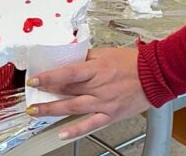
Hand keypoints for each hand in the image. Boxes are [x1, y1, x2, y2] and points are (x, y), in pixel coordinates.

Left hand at [27, 47, 147, 140]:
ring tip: (37, 112)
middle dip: (47, 93)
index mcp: (97, 68)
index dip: (49, 77)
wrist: (155, 75)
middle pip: (67, 90)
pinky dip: (75, 130)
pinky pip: (90, 124)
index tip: (34, 80)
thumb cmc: (133, 62)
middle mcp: (98, 86)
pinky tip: (62, 133)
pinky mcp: (110, 114)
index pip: (67, 73)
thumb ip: (87, 56)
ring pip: (73, 107)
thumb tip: (70, 56)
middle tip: (31, 96)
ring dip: (53, 110)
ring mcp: (104, 102)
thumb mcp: (107, 52)